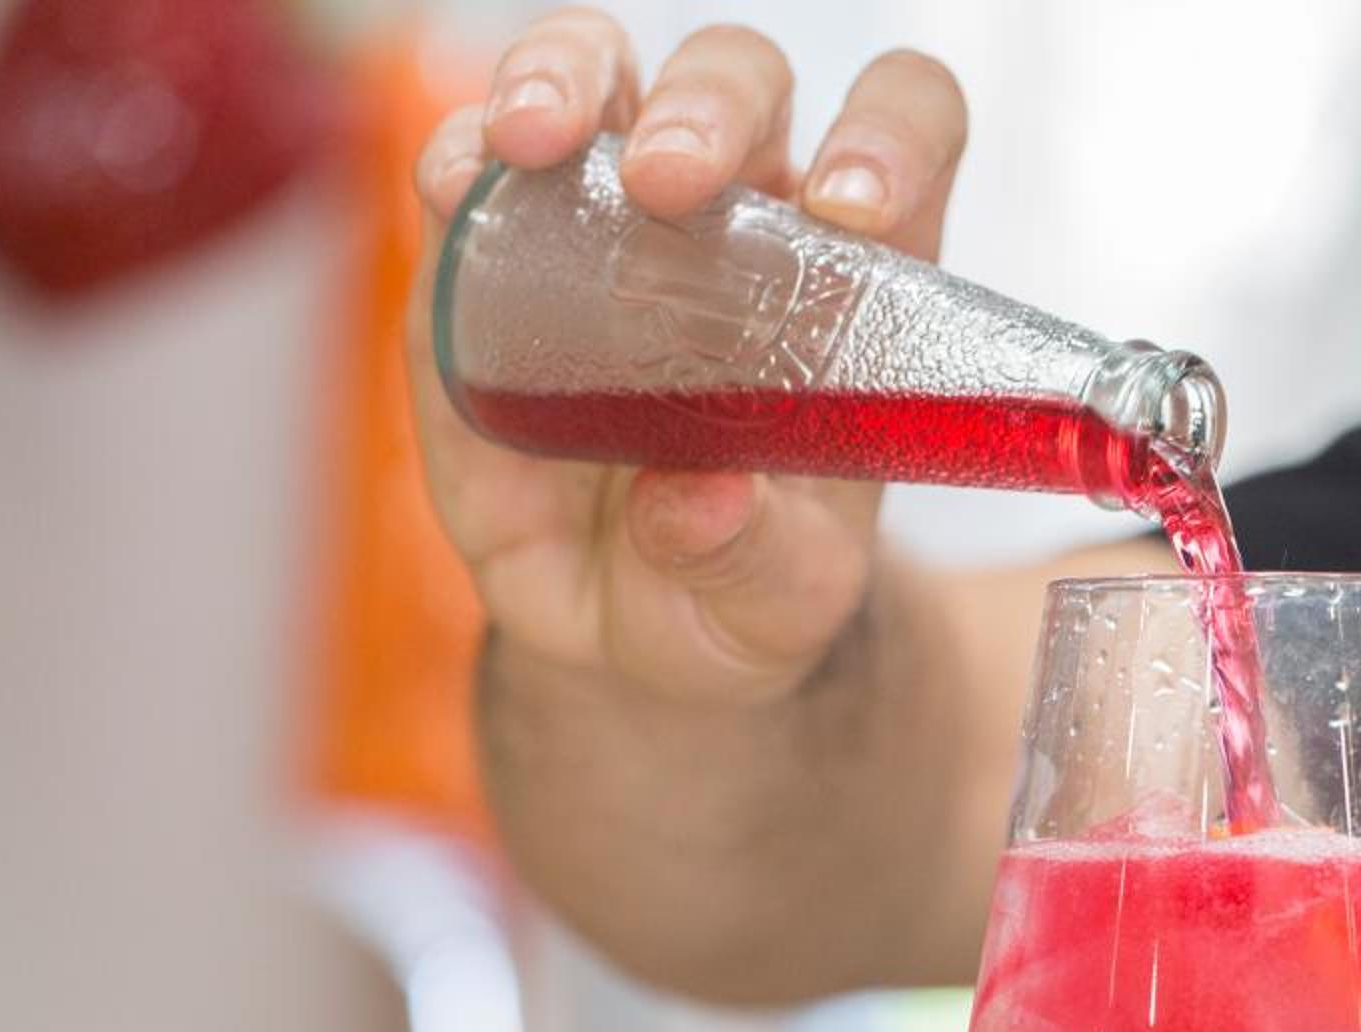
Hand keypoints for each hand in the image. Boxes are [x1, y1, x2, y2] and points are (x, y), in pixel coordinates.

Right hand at [407, 11, 968, 703]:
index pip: (905, 131)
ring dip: (570, 79)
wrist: (626, 629)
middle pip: (743, 82)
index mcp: (849, 282)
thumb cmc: (734, 593)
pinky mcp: (496, 250)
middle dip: (709, 107)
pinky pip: (476, 157)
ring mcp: (608, 217)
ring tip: (535, 144)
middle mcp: (739, 216)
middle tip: (671, 185)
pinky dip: (460, 152)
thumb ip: (749, 558)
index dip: (888, 135)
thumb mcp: (768, 609)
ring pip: (607, 73)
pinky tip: (454, 187)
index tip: (850, 210)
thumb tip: (699, 499)